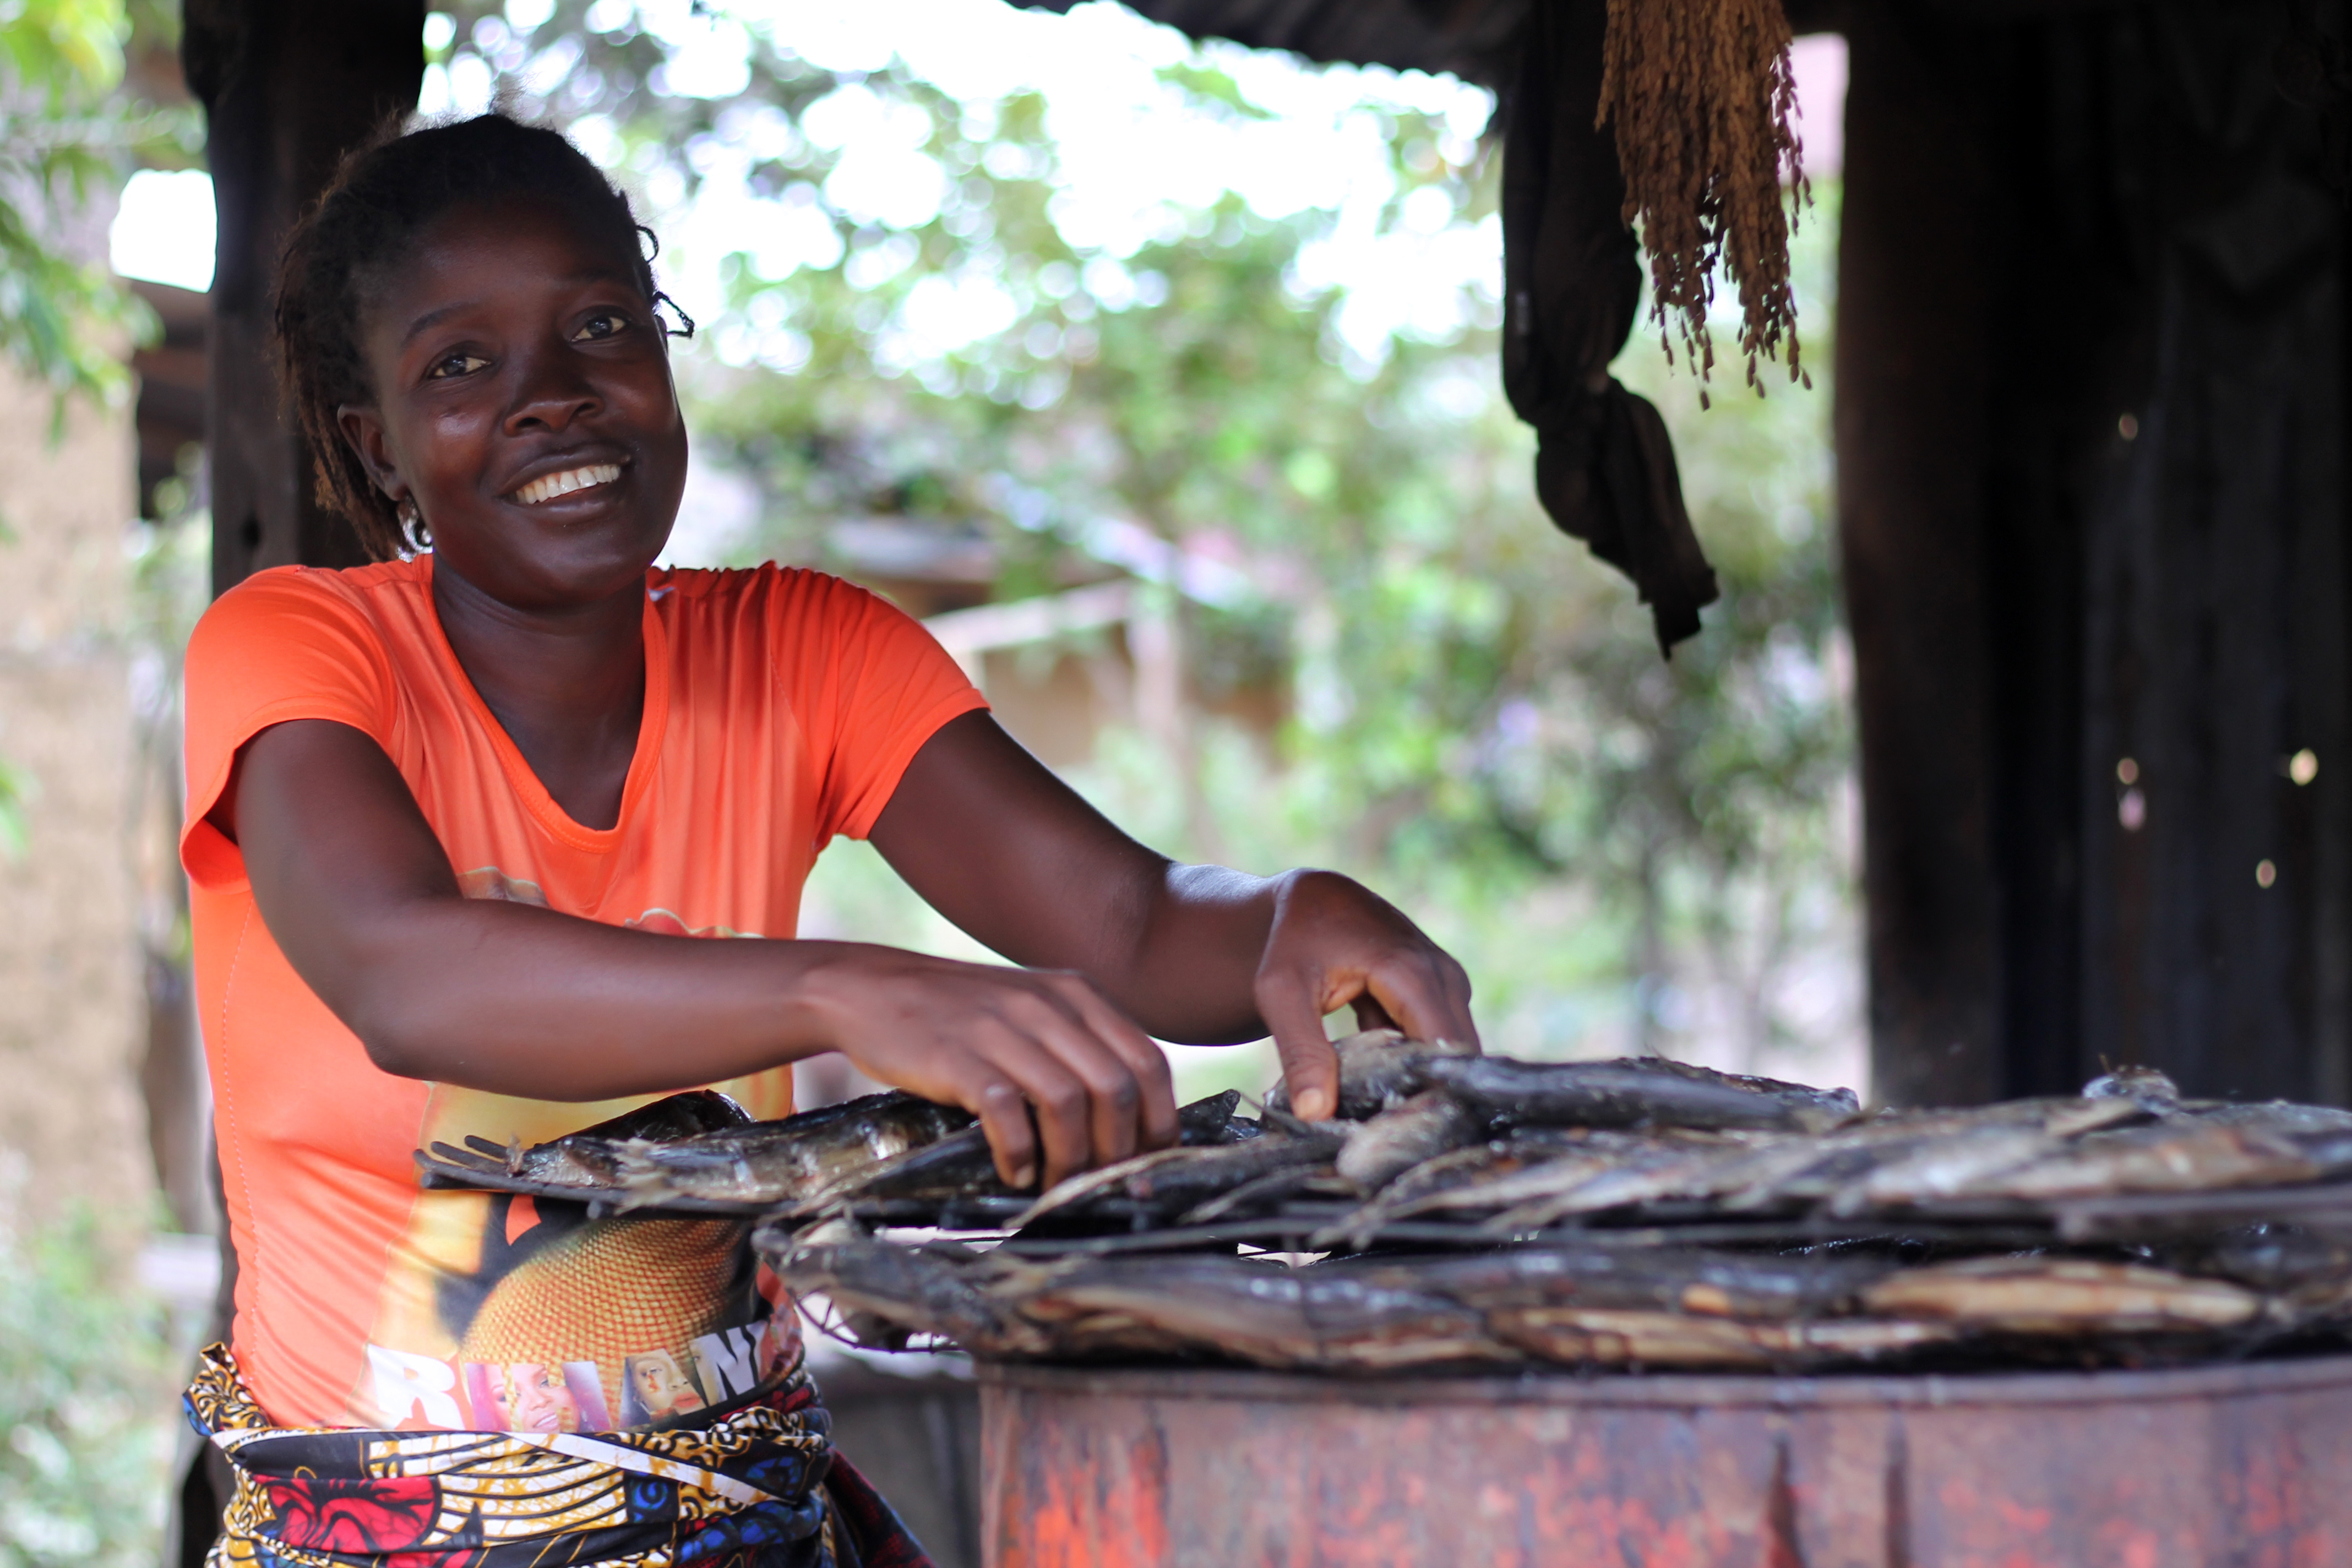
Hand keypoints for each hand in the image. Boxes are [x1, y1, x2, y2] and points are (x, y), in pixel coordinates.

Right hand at [798, 945, 1178, 1188]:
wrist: (871, 989)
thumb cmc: (961, 1014)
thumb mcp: (1033, 1010)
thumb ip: (1081, 1048)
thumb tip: (1131, 1124)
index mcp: (1077, 995)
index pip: (1147, 1062)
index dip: (1159, 1121)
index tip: (1149, 1162)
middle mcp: (1047, 1006)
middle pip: (1116, 1088)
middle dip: (1119, 1150)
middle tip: (1101, 1184)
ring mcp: (1001, 1029)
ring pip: (1069, 1103)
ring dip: (1072, 1159)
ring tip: (1057, 1185)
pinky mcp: (957, 1056)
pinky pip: (1007, 1113)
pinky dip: (1020, 1154)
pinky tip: (1016, 1172)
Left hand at [1251, 869, 1478, 1119]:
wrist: (1310, 898)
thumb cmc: (1291, 942)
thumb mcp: (1280, 992)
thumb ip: (1300, 1051)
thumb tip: (1314, 1116)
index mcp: (1412, 972)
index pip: (1445, 1052)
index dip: (1430, 1097)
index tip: (1400, 1137)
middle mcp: (1444, 975)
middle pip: (1457, 1057)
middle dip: (1429, 1096)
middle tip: (1389, 1138)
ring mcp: (1448, 981)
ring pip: (1452, 1051)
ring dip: (1423, 1083)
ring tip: (1384, 1117)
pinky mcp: (1442, 991)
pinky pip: (1441, 1039)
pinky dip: (1416, 1066)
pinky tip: (1383, 1090)